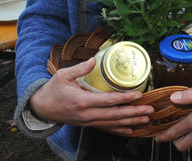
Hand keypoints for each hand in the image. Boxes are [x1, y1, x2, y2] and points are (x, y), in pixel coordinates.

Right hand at [28, 58, 153, 133]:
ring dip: (130, 122)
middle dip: (134, 113)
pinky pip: (105, 129)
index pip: (108, 100)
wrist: (41, 107)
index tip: (139, 96)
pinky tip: (130, 130)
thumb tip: (94, 60)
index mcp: (82, 101)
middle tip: (149, 110)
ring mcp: (87, 121)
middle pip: (114, 115)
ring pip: (112, 123)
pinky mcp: (87, 124)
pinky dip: (118, 130)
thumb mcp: (63, 75)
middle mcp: (87, 114)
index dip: (125, 98)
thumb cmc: (53, 90)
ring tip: (145, 119)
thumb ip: (80, 68)